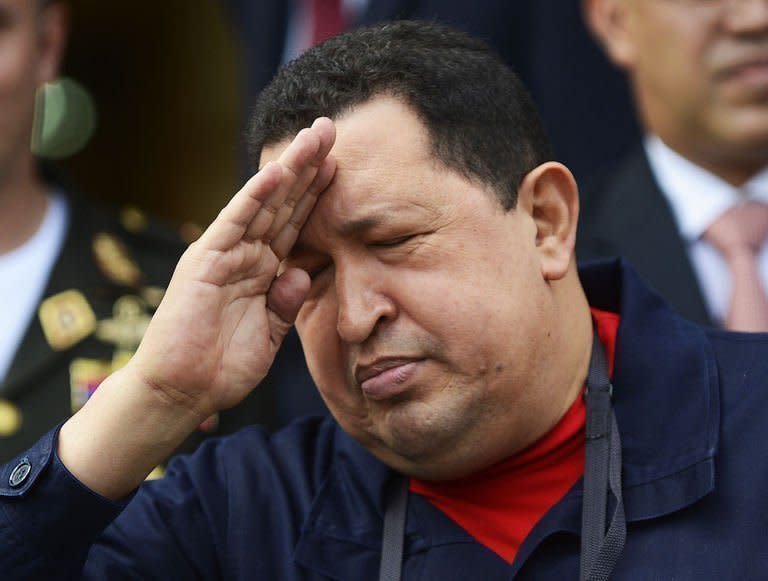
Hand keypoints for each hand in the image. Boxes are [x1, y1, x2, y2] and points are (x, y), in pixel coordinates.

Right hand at [131, 117, 336, 418]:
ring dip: (290, 168)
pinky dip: (255, 196)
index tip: (342, 164)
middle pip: (285, 203)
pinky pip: (236, 222)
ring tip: (314, 136)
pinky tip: (277, 171)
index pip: (296, 223)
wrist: (181, 392)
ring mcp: (226, 253)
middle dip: (309, 167)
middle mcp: (246, 254)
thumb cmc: (221, 366)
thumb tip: (302, 272)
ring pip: (265, 203)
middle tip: (332, 128)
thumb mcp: (269, 334)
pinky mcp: (205, 260)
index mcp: (263, 270)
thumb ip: (286, 301)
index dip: (318, 193)